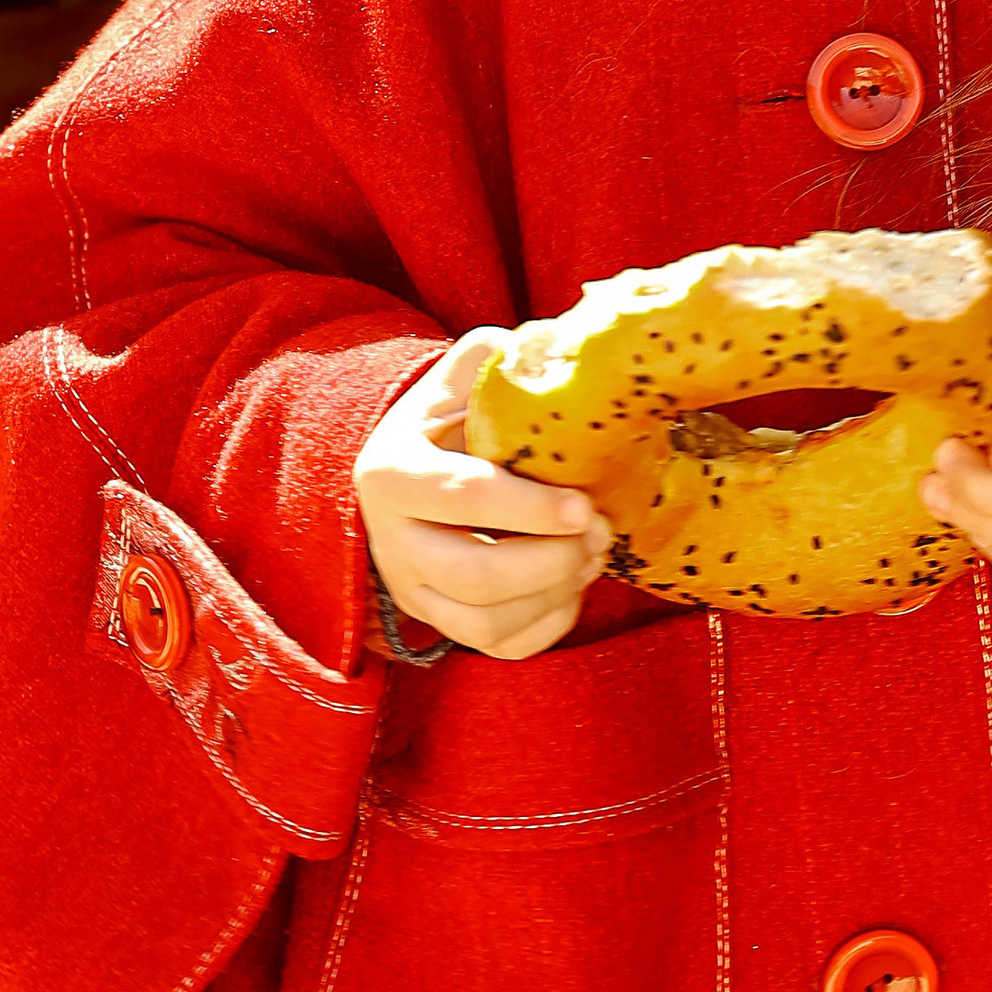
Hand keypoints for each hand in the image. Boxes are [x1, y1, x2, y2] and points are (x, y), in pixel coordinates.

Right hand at [354, 334, 609, 661]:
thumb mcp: (453, 383)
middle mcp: (392, 542)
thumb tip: (540, 344)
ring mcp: (412, 591)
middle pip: (477, 576)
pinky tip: (572, 586)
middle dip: (552, 559)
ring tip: (592, 556)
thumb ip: (487, 358)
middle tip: (600, 531)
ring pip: (485, 624)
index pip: (464, 497)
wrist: (403, 477)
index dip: (530, 506)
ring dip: (553, 595)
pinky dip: (546, 625)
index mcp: (392, 473)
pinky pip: (497, 647)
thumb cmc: (442, 425)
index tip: (583, 502)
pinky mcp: (437, 624)